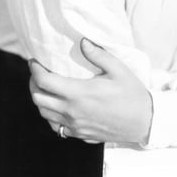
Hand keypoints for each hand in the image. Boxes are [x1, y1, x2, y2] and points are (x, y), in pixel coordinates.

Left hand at [29, 38, 152, 144]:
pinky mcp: (79, 134)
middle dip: (33, 83)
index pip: (45, 82)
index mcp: (79, 93)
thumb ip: (99, 55)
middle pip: (38, 98)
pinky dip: (50, 115)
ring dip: (40, 99)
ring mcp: (74, 125)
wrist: (143, 121)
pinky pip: (55, 126)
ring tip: (45, 87)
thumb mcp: (119, 69)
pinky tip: (58, 106)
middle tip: (38, 72)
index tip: (34, 61)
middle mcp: (72, 111)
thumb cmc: (132, 93)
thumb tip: (83, 41)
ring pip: (44, 114)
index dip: (35, 70)